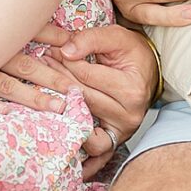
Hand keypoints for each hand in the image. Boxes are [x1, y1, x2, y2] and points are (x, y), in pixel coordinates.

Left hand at [49, 21, 155, 144]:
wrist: (148, 73)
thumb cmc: (133, 55)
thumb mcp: (117, 37)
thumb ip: (92, 39)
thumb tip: (65, 51)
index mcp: (132, 90)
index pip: (88, 76)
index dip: (66, 61)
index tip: (52, 51)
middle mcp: (128, 115)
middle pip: (82, 99)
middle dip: (58, 80)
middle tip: (42, 65)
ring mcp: (121, 133)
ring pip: (82, 124)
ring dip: (60, 108)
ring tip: (47, 91)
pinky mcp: (113, 142)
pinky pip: (93, 153)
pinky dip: (78, 149)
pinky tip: (61, 141)